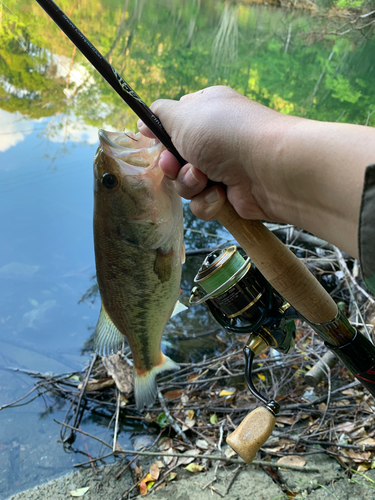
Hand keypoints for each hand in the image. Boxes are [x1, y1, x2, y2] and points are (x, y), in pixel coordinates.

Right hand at [138, 86, 289, 221]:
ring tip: (204, 178)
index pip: (173, 123)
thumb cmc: (226, 134)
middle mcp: (214, 139)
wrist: (269, 169)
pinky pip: (202, 203)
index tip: (153, 141)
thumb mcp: (184, 114)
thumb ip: (158, 115)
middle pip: (175, 158)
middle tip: (176, 164)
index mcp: (206, 111)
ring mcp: (223, 168)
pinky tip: (220, 195)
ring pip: (186, 183)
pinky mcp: (229, 195)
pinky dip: (208, 201)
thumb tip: (142, 122)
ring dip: (189, 184)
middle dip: (172, 165)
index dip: (161, 135)